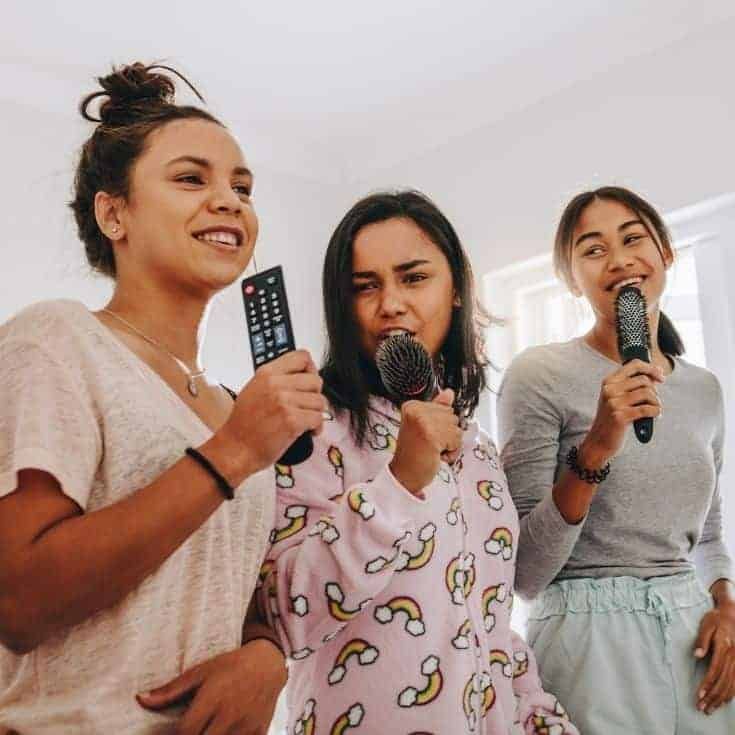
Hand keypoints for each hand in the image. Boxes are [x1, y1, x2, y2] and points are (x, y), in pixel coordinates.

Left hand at [137, 640, 287, 734]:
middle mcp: (230, 715)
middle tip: (189, 731)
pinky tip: (222, 732)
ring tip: (207, 729)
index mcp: (213, 698)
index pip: (185, 732)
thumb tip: (140, 699)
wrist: (268, 663)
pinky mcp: (259, 733)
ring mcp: (246, 727)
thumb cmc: (231, 665)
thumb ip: (171, 690)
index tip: (168, 734)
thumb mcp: (201, 671)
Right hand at [219, 350, 325, 477]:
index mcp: (267, 373)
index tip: (309, 381)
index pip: (302, 357)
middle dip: (315, 395)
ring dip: (316, 413)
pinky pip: (318, 418)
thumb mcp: (254, 390)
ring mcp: (284, 402)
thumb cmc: (243, 425)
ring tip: (306, 420)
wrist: (235, 449)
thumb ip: (276, 380)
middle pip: (315, 380)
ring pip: (319, 401)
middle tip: (307, 405)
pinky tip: (308, 431)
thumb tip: (301, 377)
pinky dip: (316, 427)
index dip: (311, 369)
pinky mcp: (292, 421)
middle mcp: (276, 384)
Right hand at [389, 389, 461, 495]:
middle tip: (430, 444)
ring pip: (456, 428)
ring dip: (450, 444)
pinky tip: (436, 456)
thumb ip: (437, 409)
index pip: (446, 407)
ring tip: (433, 450)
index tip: (427, 435)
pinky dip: (451, 452)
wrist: (405, 476)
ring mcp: (423, 422)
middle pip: (452, 416)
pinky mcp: (431, 435)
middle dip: (447, 433)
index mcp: (412, 406)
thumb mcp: (424, 427)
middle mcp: (415, 411)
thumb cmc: (414, 454)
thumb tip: (448, 392)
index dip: (442, 425)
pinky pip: (456, 440)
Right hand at [582, 360, 663, 461]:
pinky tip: (654, 415)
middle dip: (654, 391)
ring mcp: (614, 403)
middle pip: (644, 380)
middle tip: (653, 401)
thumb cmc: (611, 419)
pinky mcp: (620, 416)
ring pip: (648, 393)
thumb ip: (631, 385)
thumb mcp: (616, 397)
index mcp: (609, 382)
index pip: (634, 365)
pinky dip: (656, 412)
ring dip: (656, 402)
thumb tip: (656, 374)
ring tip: (654, 409)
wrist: (599, 440)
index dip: (651, 368)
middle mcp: (610, 389)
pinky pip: (648, 409)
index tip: (661, 376)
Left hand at [694, 600, 734, 713]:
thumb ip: (701, 640)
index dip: (707, 684)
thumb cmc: (717, 618)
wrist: (733, 612)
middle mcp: (734, 657)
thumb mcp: (706, 624)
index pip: (715, 671)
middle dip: (712, 697)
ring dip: (720, 699)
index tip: (699, 695)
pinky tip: (722, 702)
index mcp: (724, 647)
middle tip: (701, 707)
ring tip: (709, 709)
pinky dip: (730, 694)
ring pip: (731, 686)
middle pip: (723, 682)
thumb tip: (696, 655)